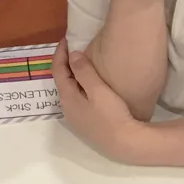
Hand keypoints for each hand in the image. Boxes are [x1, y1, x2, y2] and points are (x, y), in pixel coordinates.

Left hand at [53, 39, 145, 163]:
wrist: (125, 143)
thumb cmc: (112, 114)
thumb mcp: (98, 90)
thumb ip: (83, 71)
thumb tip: (72, 55)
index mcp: (67, 98)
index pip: (58, 71)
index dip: (60, 53)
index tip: (66, 39)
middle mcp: (67, 108)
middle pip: (61, 81)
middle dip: (65, 64)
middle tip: (74, 49)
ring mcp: (76, 118)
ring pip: (69, 91)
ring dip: (72, 76)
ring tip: (81, 64)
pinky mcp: (85, 124)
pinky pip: (76, 100)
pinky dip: (78, 87)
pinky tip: (88, 85)